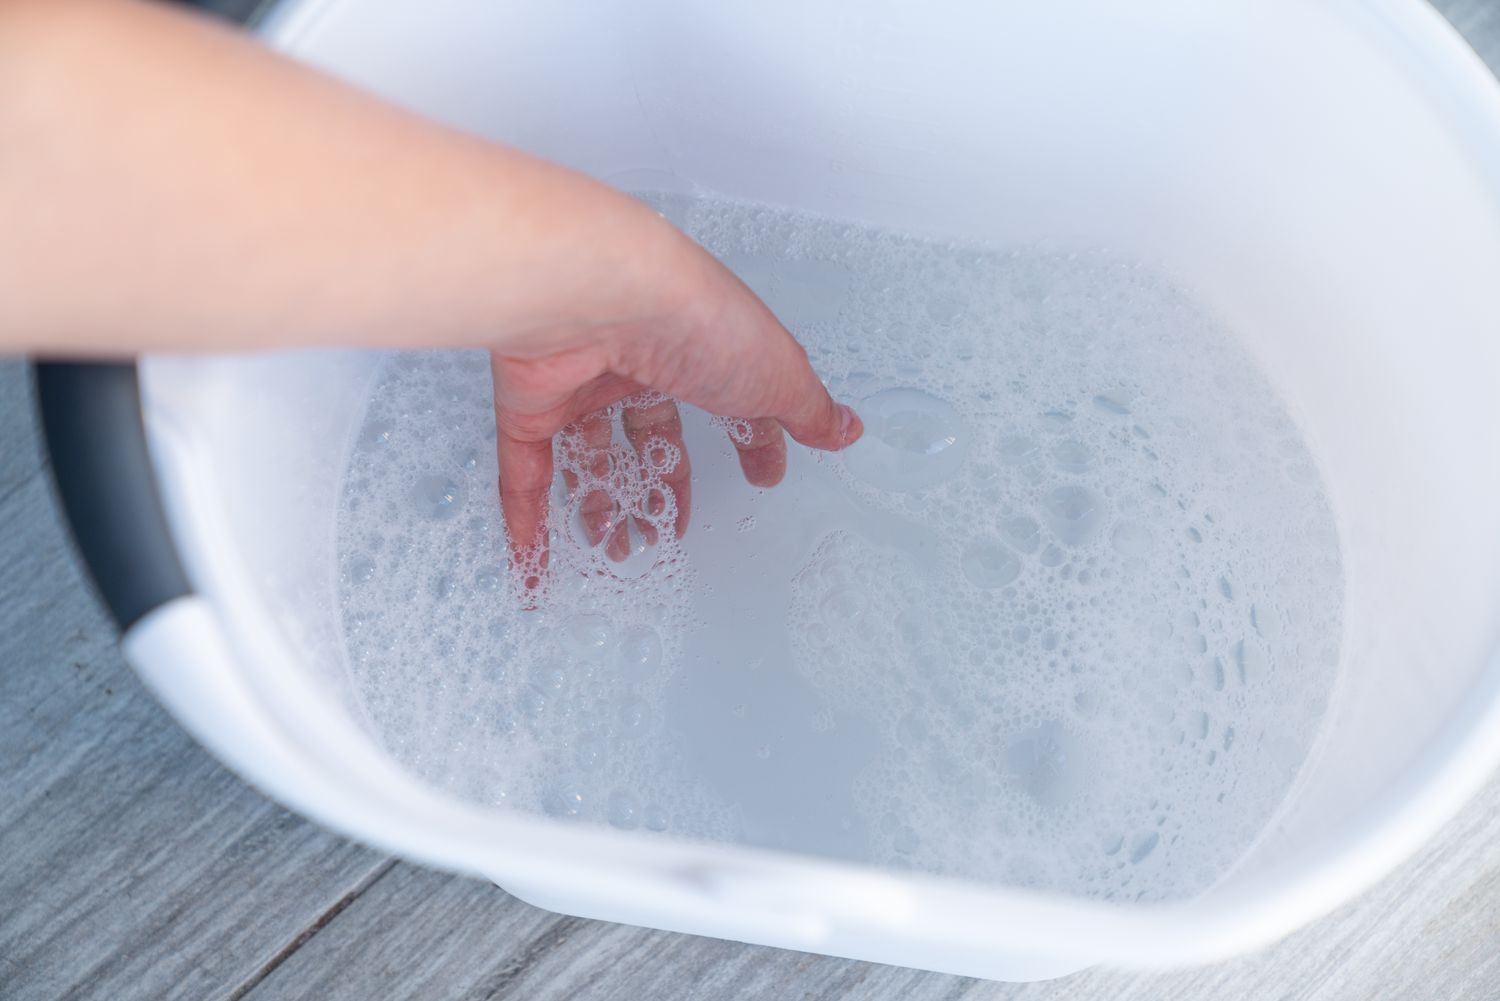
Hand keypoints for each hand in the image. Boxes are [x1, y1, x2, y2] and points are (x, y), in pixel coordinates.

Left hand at [490, 222, 862, 570]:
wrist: (603, 295)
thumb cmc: (694, 321)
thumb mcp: (776, 372)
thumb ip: (805, 409)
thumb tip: (845, 428)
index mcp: (699, 350)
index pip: (728, 402)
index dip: (747, 441)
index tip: (760, 476)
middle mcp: (636, 363)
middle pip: (650, 436)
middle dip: (662, 489)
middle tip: (667, 535)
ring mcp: (578, 383)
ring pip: (589, 456)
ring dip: (603, 509)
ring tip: (616, 554)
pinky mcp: (530, 404)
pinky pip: (524, 471)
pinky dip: (526, 519)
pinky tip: (535, 559)